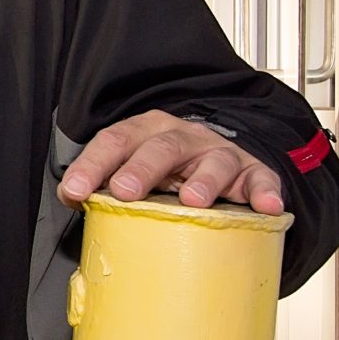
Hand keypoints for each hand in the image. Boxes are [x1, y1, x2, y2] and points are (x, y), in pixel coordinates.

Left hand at [58, 111, 284, 215]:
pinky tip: (267, 206)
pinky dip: (266, 191)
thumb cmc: (166, 171)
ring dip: (204, 180)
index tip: (75, 190)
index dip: (92, 164)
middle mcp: (182, 138)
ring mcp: (218, 153)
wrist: (217, 158)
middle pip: (161, 146)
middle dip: (142, 167)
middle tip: (124, 190)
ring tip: (193, 201)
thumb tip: (71, 199)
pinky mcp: (252, 172)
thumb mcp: (131, 171)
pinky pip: (261, 178)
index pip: (115, 141)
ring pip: (214, 160)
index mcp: (145, 133)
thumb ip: (100, 184)